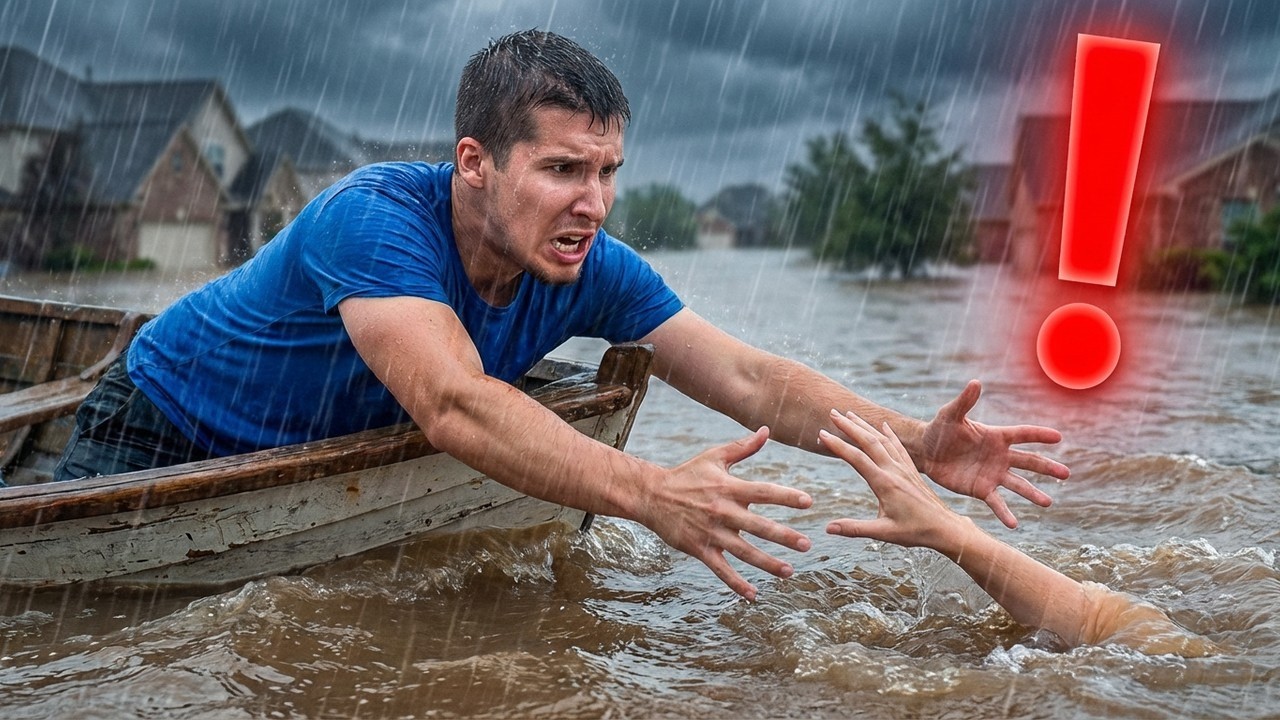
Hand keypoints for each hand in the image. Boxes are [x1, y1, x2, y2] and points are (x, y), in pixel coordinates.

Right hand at [639, 427, 812, 599]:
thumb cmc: (687, 474)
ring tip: (789, 572)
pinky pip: (721, 570)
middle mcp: (722, 511)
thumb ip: (743, 447)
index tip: (808, 502)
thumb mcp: (714, 457)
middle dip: (783, 536)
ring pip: (744, 552)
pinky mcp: (699, 549)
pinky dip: (736, 584)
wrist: (651, 495)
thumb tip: (767, 431)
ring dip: (767, 563)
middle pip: (758, 526)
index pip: (763, 492)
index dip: (786, 497)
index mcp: (729, 488)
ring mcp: (711, 532)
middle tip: (806, 545)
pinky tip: (753, 595)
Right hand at [821, 410, 966, 550]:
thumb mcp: (884, 533)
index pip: (857, 459)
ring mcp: (905, 469)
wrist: (947, 528)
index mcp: (885, 484)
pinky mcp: (912, 471)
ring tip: (851, 414)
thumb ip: (854, 529)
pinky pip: (899, 446)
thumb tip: (827, 528)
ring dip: (866, 425)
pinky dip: (889, 433)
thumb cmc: (916, 532)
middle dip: (849, 426)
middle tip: (833, 413)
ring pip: (883, 440)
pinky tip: (883, 425)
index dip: (838, 445)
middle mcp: (895, 471)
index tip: (821, 434)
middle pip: (869, 442)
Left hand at [917, 380, 1068, 527]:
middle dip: (1047, 467)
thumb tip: (975, 382)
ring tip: (1048, 503)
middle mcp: (1000, 456)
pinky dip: (1005, 513)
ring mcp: (993, 474)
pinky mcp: (981, 489)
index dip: (1039, 435)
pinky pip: (996, 502)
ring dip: (1033, 493)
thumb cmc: (939, 430)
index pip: (1023, 434)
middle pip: (1028, 462)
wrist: (926, 452)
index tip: (1058, 437)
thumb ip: (965, 401)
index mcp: (996, 436)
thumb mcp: (950, 414)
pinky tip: (1014, 524)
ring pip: (1018, 485)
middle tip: (1067, 474)